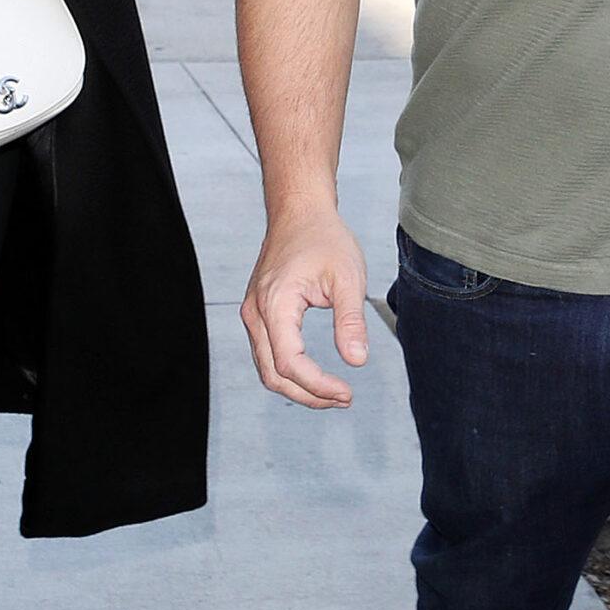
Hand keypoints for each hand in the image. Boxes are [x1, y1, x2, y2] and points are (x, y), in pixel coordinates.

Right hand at [241, 210, 371, 409]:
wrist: (299, 211)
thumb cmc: (323, 238)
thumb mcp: (348, 278)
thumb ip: (351, 321)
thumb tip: (357, 361)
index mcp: (275, 304)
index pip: (289, 363)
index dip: (318, 386)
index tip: (347, 392)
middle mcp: (255, 313)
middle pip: (273, 374)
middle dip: (308, 394)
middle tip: (344, 398)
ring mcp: (252, 314)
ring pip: (266, 368)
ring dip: (299, 387)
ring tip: (334, 392)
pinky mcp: (258, 313)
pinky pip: (267, 354)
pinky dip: (290, 371)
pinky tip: (316, 375)